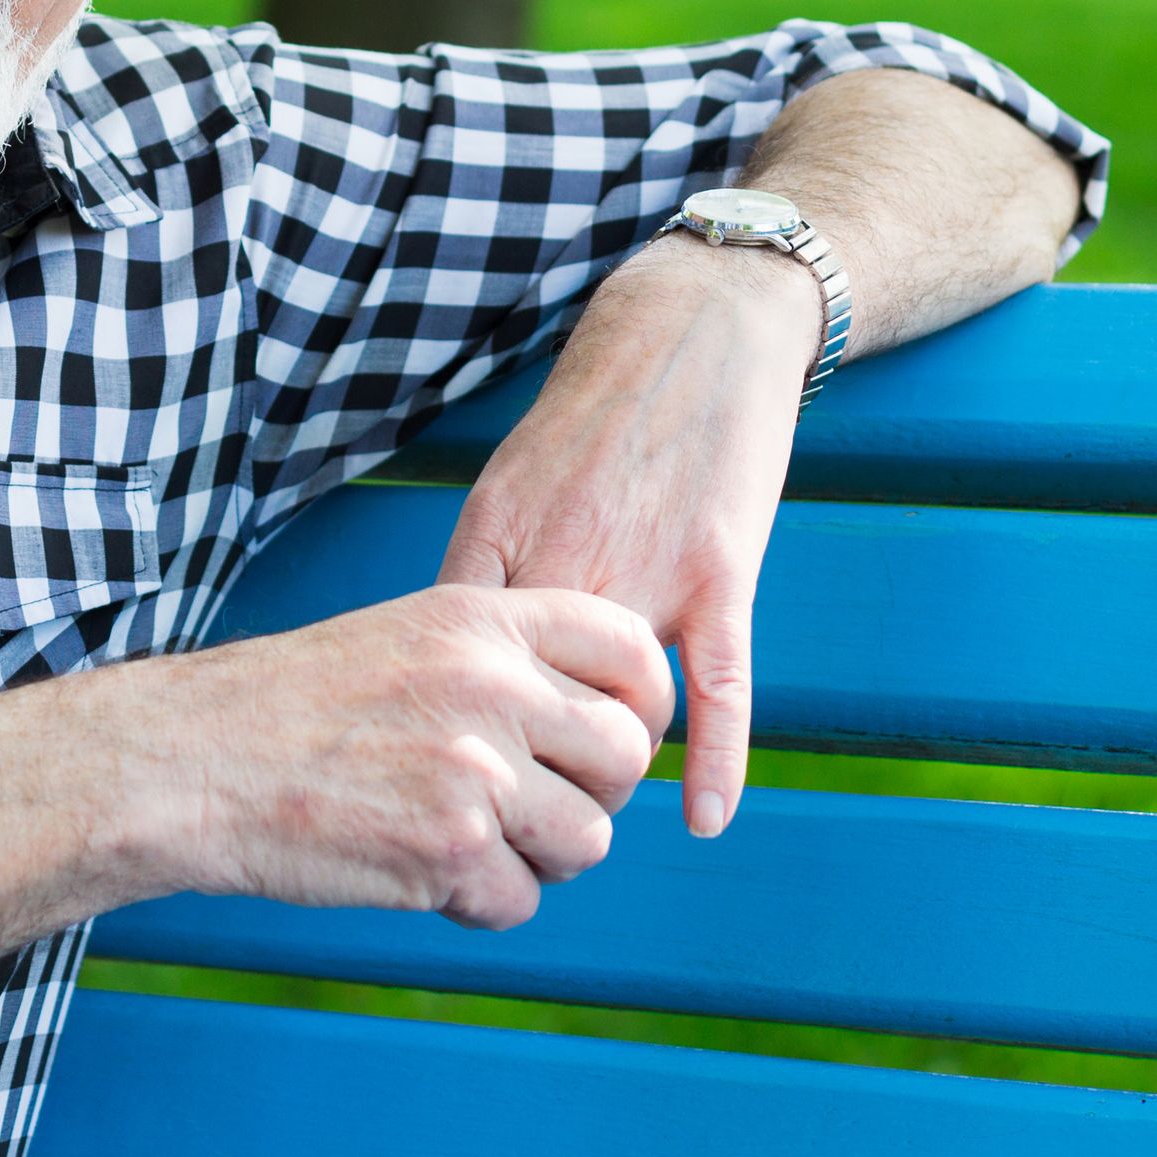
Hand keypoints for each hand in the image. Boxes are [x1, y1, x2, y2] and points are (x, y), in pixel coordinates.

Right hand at [133, 584, 670, 927]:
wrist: (199, 761)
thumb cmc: (300, 705)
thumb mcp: (412, 636)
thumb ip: (509, 664)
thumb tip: (607, 725)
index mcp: (487, 620)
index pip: (632, 651)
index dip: (642, 706)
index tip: (609, 741)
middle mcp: (494, 687)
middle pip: (627, 758)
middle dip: (593, 796)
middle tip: (536, 808)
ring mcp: (476, 772)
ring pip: (587, 840)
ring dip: (539, 859)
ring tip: (470, 842)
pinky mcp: (448, 852)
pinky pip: (520, 901)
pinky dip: (480, 902)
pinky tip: (423, 873)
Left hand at [436, 239, 813, 838]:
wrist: (694, 325)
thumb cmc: (600, 412)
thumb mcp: (511, 481)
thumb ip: (486, 573)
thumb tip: (451, 666)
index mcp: (497, 536)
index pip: (457, 667)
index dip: (447, 737)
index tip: (437, 791)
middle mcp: (563, 557)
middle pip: (527, 699)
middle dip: (517, 770)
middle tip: (512, 831)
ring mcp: (645, 566)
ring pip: (613, 700)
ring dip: (602, 770)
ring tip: (590, 815)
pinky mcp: (719, 569)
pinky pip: (719, 682)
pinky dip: (714, 755)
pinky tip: (704, 816)